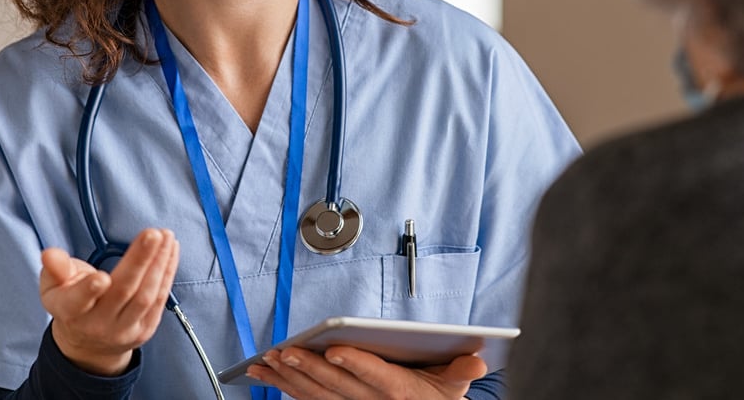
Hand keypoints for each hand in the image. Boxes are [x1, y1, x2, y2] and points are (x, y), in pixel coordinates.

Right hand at [38, 228, 179, 375]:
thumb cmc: (72, 303)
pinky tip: (170, 252)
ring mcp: (124, 329)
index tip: (102, 277)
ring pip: (146, 295)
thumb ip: (55, 268)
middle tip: (152, 234)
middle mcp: (98, 324)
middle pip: (122, 291)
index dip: (89, 290)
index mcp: (70, 312)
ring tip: (166, 237)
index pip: (78, 302)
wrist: (89, 342)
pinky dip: (167, 272)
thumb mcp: (54, 286)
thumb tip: (49, 254)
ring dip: (159, 263)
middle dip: (140, 261)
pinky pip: (160, 299)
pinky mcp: (145, 329)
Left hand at [245, 344, 486, 399]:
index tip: (335, 349)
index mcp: (400, 392)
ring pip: (316, 396)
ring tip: (267, 362)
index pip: (376, 375)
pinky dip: (285, 389)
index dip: (355, 363)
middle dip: (309, 369)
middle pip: (337, 386)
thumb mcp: (454, 386)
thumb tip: (477, 360)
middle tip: (285, 352)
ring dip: (289, 380)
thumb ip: (462, 371)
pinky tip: (267, 377)